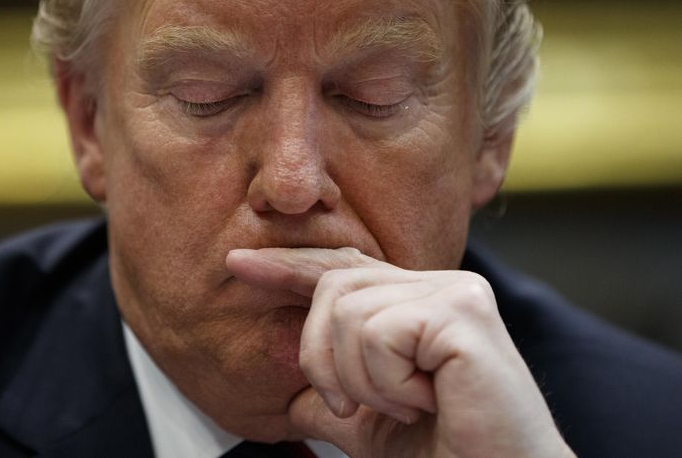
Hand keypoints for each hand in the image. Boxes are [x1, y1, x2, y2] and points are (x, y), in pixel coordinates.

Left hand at [226, 247, 575, 457]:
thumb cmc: (444, 455)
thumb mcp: (365, 422)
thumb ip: (327, 395)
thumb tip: (280, 392)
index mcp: (416, 302)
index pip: (341, 270)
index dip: (287, 266)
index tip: (237, 262)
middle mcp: (438, 285)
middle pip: (334, 288)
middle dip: (321, 357)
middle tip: (353, 406)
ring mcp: (455, 292)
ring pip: (350, 314)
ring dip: (362, 381)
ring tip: (407, 405)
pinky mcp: (464, 312)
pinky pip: (379, 334)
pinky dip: (386, 384)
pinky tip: (426, 401)